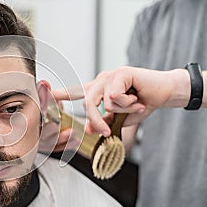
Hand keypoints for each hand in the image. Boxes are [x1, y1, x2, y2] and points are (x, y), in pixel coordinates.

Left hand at [52, 67, 188, 135]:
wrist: (164, 93)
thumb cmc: (142, 104)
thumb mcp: (120, 118)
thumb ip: (103, 123)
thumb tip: (87, 130)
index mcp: (98, 90)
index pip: (75, 92)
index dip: (58, 94)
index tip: (42, 90)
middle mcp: (100, 81)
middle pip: (87, 103)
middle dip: (96, 121)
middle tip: (107, 133)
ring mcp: (109, 75)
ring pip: (103, 101)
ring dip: (122, 109)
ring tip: (135, 103)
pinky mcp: (120, 73)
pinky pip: (115, 96)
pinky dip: (129, 102)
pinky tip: (138, 96)